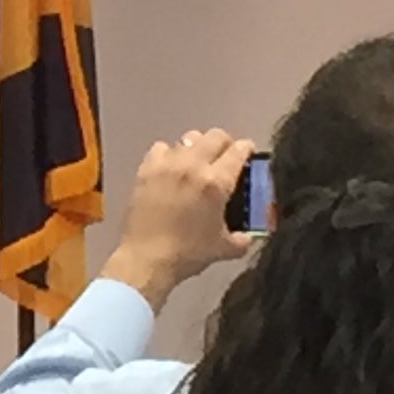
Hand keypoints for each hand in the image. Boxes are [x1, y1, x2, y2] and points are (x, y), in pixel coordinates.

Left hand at [100, 128, 258, 313]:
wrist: (146, 258)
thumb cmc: (188, 253)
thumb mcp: (225, 248)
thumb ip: (243, 239)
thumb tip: (249, 236)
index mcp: (216, 182)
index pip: (238, 150)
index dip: (247, 149)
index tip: (248, 152)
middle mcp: (192, 166)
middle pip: (214, 136)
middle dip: (224, 143)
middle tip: (225, 156)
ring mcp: (166, 165)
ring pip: (188, 139)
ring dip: (197, 147)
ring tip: (197, 162)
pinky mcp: (145, 170)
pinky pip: (161, 148)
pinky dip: (169, 153)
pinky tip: (171, 168)